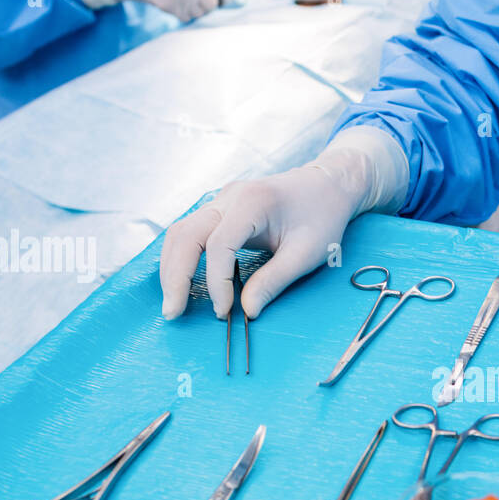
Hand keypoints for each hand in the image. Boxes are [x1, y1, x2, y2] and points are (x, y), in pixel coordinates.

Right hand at [160, 128, 407, 319]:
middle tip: (172, 313)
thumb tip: (247, 310)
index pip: (218, 244)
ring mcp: (221, 200)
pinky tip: (182, 282)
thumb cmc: (323, 216)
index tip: (224, 311)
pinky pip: (189, 232)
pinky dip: (181, 258)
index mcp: (252, 202)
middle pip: (185, 235)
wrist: (327, 186)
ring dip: (171, 268)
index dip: (217, 282)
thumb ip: (274, 281)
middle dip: (175, 276)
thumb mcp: (306, 254)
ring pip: (180, 232)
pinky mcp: (220, 209)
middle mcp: (229, 197)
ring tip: (174, 303)